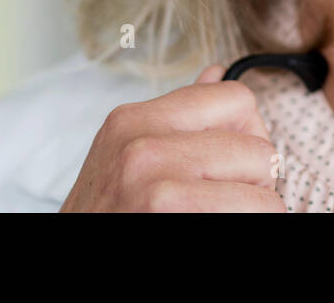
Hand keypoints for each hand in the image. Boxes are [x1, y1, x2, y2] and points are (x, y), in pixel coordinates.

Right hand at [60, 64, 285, 211]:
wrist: (69, 261)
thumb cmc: (106, 216)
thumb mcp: (127, 157)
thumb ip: (178, 118)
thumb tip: (217, 72)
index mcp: (132, 119)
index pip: (236, 98)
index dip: (244, 134)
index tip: (228, 165)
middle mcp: (141, 143)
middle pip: (257, 142)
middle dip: (252, 176)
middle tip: (219, 200)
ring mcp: (157, 181)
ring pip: (265, 176)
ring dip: (255, 202)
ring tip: (216, 212)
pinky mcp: (170, 210)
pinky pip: (261, 208)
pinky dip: (253, 219)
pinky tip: (214, 222)